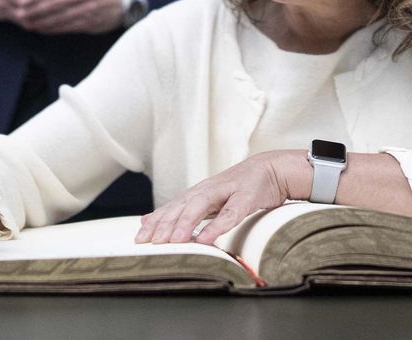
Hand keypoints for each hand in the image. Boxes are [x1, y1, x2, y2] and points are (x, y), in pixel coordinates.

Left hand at [14, 0, 123, 34]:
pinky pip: (67, 27)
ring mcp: (89, 9)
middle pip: (55, 3)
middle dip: (35, 10)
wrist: (123, 3)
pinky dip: (53, 29)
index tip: (22, 1)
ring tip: (27, 24)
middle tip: (20, 15)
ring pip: (60, 17)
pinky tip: (42, 30)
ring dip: (41, 22)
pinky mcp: (90, 22)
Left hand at [135, 151, 296, 246]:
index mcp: (198, 193)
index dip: (155, 222)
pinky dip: (219, 226)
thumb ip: (182, 209)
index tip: (139, 239)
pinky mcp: (247, 197)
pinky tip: (208, 239)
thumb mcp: (208, 198)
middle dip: (165, 224)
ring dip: (186, 223)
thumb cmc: (239, 187)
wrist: (272, 168)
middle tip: (150, 243)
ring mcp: (226, 191)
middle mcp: (208, 190)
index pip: (172, 208)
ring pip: (201, 206)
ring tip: (174, 241)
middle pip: (181, 207)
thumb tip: (148, 220)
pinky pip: (231, 213)